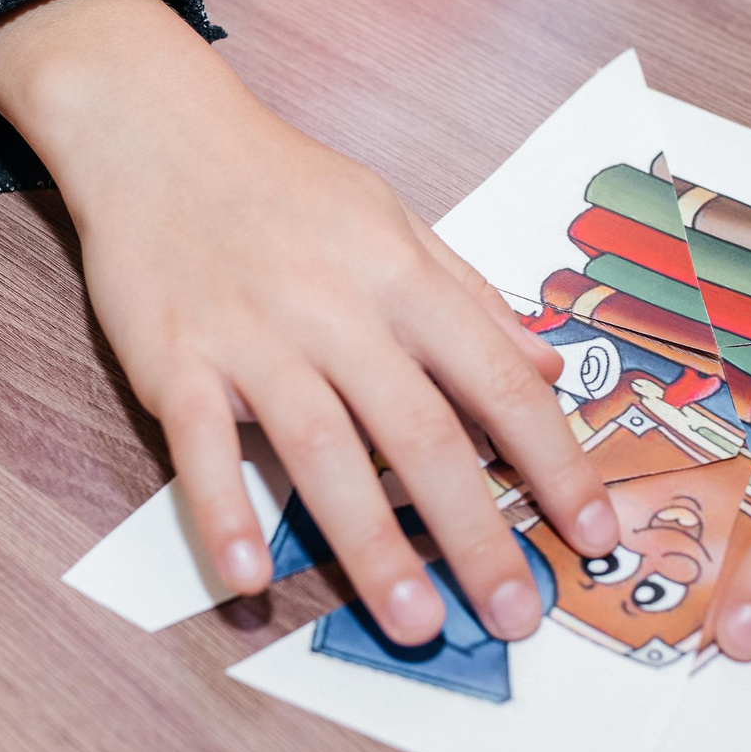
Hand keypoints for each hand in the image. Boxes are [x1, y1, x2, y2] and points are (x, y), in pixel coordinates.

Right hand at [0, 0, 620, 641]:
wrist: (156, 129)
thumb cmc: (283, 183)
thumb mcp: (394, 219)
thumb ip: (471, 299)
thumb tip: (550, 367)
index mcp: (401, 277)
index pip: (499, 381)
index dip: (554, 464)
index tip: (594, 538)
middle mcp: (334, 309)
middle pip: (420, 433)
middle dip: (476, 532)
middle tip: (515, 617)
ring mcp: (250, 337)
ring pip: (322, 451)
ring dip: (371, 544)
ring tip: (414, 622)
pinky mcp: (172, 359)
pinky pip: (201, 446)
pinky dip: (223, 512)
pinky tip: (248, 578)